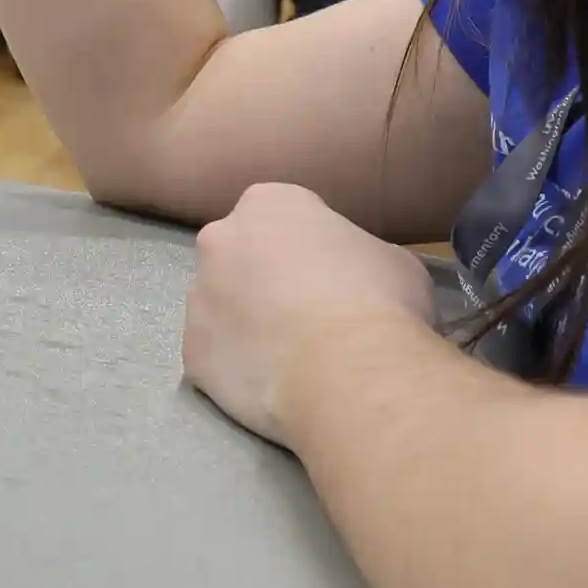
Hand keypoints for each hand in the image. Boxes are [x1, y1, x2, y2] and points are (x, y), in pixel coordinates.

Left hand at [183, 183, 441, 449]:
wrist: (348, 372)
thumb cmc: (379, 302)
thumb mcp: (396, 262)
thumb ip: (362, 257)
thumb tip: (359, 276)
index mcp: (269, 204)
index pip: (283, 214)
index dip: (310, 246)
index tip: (331, 273)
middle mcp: (219, 241)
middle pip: (240, 256)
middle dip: (266, 279)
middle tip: (308, 314)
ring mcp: (197, 297)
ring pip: (220, 306)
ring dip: (247, 324)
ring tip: (293, 355)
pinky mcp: (191, 351)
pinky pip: (215, 356)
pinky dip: (238, 368)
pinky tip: (274, 383)